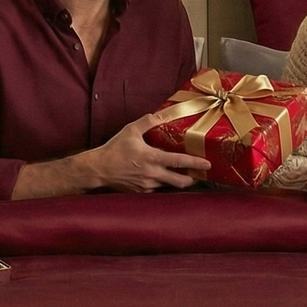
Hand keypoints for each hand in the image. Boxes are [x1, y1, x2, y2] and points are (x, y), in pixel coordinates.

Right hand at [86, 110, 212, 191]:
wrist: (99, 169)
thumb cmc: (114, 149)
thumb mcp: (130, 130)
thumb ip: (147, 121)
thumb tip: (161, 114)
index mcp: (152, 158)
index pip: (179, 162)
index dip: (195, 163)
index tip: (207, 164)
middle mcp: (152, 174)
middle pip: (180, 181)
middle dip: (192, 179)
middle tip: (200, 174)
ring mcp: (147, 185)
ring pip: (169, 186)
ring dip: (177, 182)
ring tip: (183, 176)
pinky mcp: (141, 192)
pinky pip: (157, 189)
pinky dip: (162, 184)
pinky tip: (162, 178)